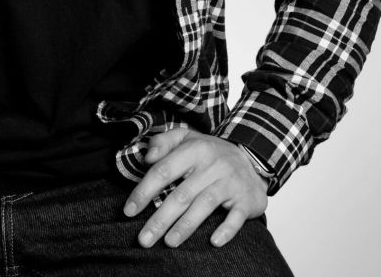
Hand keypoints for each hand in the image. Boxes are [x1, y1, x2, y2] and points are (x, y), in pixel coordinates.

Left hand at [122, 127, 267, 248]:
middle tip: (143, 239)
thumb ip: (163, 142)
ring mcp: (229, 183)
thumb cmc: (209, 152)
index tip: (129, 211)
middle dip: (160, 219)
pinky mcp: (245, 200)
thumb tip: (146, 157)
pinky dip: (225, 230)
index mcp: (194, 149)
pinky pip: (235, 217)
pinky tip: (213, 242)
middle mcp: (212, 166)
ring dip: (185, 227)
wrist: (250, 159)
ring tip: (168, 242)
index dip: (144, 191)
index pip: (163, 170)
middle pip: (181, 195)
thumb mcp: (186, 138)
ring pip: (204, 206)